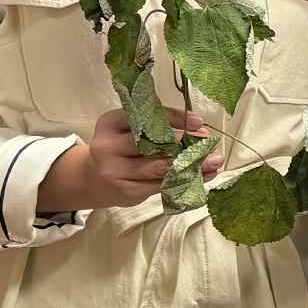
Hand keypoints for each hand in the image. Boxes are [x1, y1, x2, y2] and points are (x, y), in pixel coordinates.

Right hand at [41, 107, 223, 212]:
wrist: (94, 179)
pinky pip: (160, 185)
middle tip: (210, 143)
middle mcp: (108, 146)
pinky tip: (202, 176)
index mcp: (110, 122)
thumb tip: (198, 126)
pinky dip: (184, 180)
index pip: (146, 117)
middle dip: (186, 144)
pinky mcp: (126, 191)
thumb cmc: (121, 148)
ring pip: (160, 167)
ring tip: (214, 161)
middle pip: (154, 144)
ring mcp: (115, 171)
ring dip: (192, 165)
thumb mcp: (128, 128)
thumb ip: (155, 124)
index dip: (175, 119)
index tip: (198, 122)